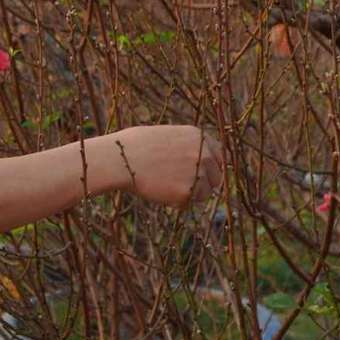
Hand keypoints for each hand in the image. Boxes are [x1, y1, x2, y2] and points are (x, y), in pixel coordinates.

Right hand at [105, 125, 224, 207]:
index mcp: (198, 136)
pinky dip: (176, 203)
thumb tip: (193, 162)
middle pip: (216, 178)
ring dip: (188, 194)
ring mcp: (199, 172)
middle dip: (202, 185)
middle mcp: (204, 153)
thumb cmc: (133, 146)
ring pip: (204, 193)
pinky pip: (189, 203)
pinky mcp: (189, 191)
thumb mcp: (166, 136)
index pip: (219, 156)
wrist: (119, 159)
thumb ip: (184, 147)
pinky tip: (159, 192)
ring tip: (163, 187)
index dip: (210, 168)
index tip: (202, 176)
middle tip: (181, 187)